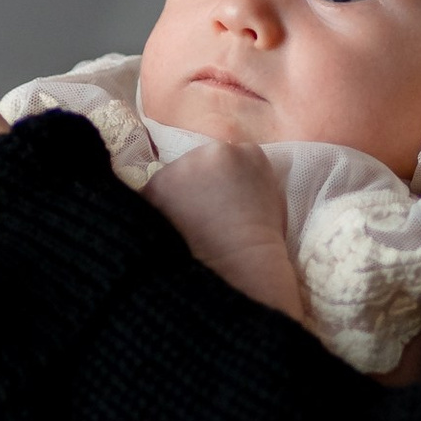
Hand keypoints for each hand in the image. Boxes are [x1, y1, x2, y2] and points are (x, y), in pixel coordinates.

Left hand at [143, 144, 308, 324]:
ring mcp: (181, 167)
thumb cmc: (262, 247)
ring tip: (186, 231)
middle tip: (202, 220)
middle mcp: (213, 151)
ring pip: (172, 179)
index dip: (221, 184)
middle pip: (197, 165)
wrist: (240, 268)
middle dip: (196, 188)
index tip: (220, 205)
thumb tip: (233, 189)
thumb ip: (251, 185)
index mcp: (248, 154)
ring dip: (174, 199)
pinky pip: (150, 197)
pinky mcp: (155, 186)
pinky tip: (171, 234)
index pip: (227, 160)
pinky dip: (156, 214)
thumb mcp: (271, 205)